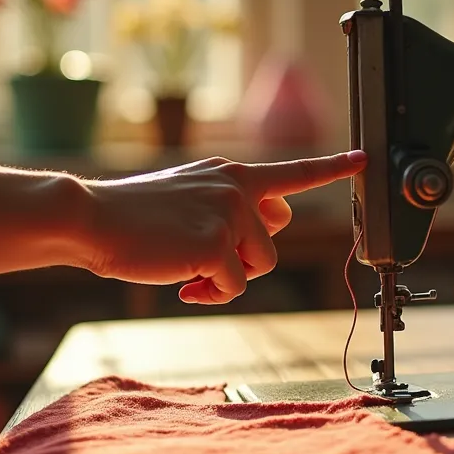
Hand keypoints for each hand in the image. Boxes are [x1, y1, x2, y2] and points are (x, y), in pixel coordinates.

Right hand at [77, 151, 366, 303]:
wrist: (91, 217)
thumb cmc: (133, 214)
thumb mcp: (189, 194)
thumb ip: (231, 206)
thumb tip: (267, 225)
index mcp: (231, 174)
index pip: (293, 173)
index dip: (331, 169)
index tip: (362, 160)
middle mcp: (237, 188)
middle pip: (273, 242)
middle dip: (245, 259)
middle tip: (203, 258)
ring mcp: (229, 214)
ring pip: (256, 268)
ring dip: (224, 279)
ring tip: (186, 269)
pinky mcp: (217, 245)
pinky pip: (233, 287)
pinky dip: (209, 294)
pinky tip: (182, 283)